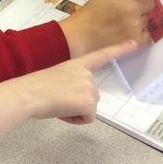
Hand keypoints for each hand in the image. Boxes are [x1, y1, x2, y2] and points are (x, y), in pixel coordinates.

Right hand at [0, 40, 137, 141]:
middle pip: (91, 96)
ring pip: (88, 108)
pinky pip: (87, 118)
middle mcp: (86, 74)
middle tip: (56, 100)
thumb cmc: (33, 87)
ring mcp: (89, 87)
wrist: (28, 94)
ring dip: (74, 111)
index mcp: (76, 64)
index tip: (134, 43)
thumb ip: (70, 82)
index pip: (101, 55)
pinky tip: (61, 111)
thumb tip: (73, 97)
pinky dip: (75, 119)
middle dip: (76, 102)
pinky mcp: (89, 102)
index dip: (119, 50)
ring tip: (56, 105)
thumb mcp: (55, 78)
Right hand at [60, 0, 162, 56]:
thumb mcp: (101, 0)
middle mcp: (130, 7)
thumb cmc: (85, 17)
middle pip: (149, 2)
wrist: (78, 38)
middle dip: (142, 6)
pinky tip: (126, 37)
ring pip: (146, 19)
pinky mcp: (136, 39)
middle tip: (130, 12)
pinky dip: (139, 36)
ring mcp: (134, 23)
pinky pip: (147, 35)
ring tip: (121, 28)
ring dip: (137, 21)